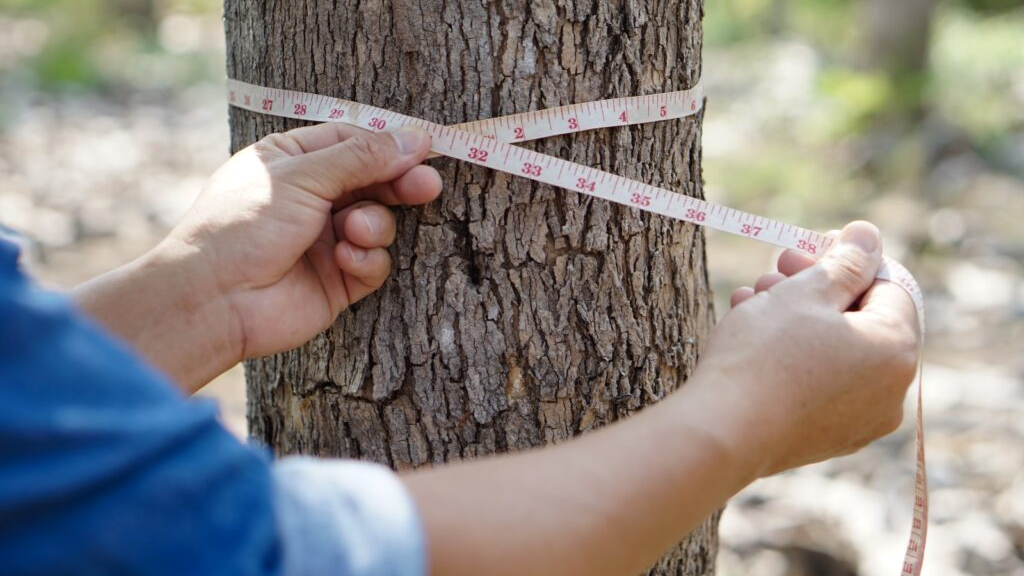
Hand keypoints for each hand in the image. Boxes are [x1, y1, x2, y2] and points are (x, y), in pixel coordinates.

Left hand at [164, 123, 440, 360]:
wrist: (215, 299)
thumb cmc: (244, 225)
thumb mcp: (302, 176)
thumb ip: (362, 157)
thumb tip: (416, 138)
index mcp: (293, 161)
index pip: (353, 143)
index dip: (389, 147)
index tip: (425, 149)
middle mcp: (311, 198)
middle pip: (373, 182)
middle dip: (400, 184)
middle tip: (428, 186)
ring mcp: (326, 240)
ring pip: (378, 223)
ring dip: (374, 225)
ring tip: (354, 232)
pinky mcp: (338, 280)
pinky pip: (373, 263)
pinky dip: (366, 259)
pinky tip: (345, 260)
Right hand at [684, 221, 919, 477]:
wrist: (721, 432)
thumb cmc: (764, 355)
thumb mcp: (806, 292)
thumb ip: (846, 261)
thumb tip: (869, 236)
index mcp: (897, 351)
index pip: (889, 285)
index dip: (849, 258)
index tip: (809, 245)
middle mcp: (890, 392)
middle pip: (860, 319)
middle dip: (816, 287)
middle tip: (775, 266)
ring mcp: (858, 422)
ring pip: (834, 351)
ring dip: (796, 318)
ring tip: (750, 299)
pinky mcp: (825, 439)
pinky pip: (818, 383)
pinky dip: (792, 356)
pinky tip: (751, 335)